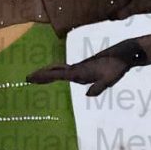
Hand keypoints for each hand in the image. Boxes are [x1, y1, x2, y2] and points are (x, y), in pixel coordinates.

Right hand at [30, 44, 144, 94]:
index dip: (44, 77)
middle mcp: (77, 69)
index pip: (58, 75)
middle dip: (42, 74)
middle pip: (55, 71)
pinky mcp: (84, 68)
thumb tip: (88, 95)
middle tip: (27, 77)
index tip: (30, 77)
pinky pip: (66, 70)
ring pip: (59, 69)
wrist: (122, 54)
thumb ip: (99, 87)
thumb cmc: (116, 67)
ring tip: (36, 77)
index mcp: (80, 72)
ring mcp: (80, 68)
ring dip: (48, 72)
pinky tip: (57, 76)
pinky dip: (57, 72)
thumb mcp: (109, 80)